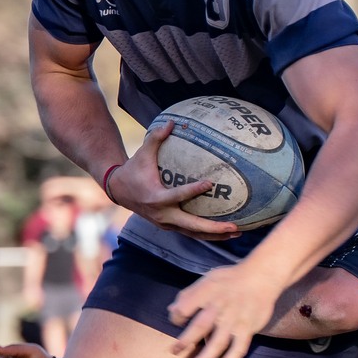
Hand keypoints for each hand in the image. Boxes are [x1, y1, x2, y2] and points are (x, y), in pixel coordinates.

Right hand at [104, 123, 240, 240]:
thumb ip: (156, 137)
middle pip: (192, 226)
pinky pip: (191, 232)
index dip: (193, 191)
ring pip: (194, 233)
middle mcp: (162, 215)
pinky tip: (225, 231)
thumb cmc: (134, 169)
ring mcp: (166, 223)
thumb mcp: (142, 153)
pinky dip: (208, 233)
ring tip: (237, 233)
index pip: (177, 195)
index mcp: (156, 198)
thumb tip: (173, 122)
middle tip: (235, 227)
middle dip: (214, 228)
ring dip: (216, 234)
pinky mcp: (169, 226)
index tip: (210, 184)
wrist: (119, 191)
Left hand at [168, 261, 285, 357]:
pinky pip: (238, 349)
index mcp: (207, 292)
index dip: (177, 317)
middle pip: (199, 327)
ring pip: (218, 343)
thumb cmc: (231, 279)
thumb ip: (189, 294)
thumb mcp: (208, 279)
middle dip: (185, 341)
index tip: (177, 321)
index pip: (184, 307)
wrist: (261, 277)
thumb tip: (171, 309)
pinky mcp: (247, 329)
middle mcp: (220, 307)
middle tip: (174, 352)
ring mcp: (234, 320)